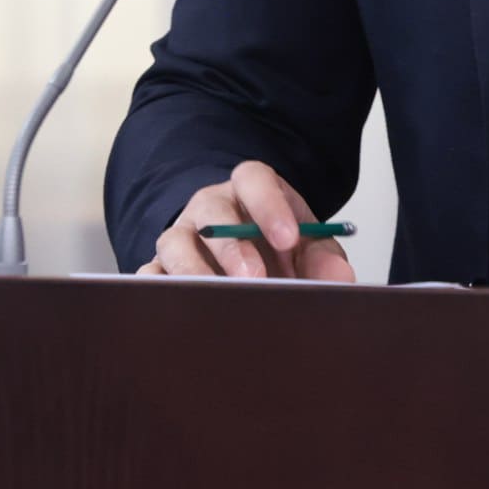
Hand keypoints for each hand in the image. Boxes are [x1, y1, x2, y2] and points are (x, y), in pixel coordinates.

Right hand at [136, 159, 356, 281]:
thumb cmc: (277, 250)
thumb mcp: (307, 247)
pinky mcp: (159, 268)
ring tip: (216, 299)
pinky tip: (180, 310)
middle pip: (211, 209)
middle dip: (232, 245)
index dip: (268, 205)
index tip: (290, 238)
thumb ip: (324, 257)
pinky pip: (149, 276)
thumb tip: (339, 277)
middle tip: (254, 278)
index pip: (253, 179)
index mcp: (249, 190)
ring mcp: (180, 236)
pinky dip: (158, 292)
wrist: (250, 264)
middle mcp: (209, 207)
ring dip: (192, 270)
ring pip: (173, 242)